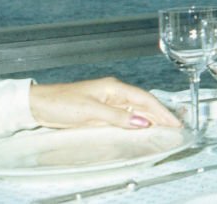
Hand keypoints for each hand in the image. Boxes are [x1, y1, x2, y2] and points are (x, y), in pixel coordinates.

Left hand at [29, 76, 180, 129]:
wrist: (40, 104)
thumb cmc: (62, 103)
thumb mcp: (91, 111)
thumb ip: (118, 117)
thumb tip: (142, 121)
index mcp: (114, 88)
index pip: (145, 99)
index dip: (161, 111)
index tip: (174, 122)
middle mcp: (114, 92)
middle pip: (144, 103)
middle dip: (161, 114)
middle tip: (176, 127)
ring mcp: (108, 101)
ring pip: (136, 109)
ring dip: (151, 118)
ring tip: (165, 128)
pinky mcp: (102, 110)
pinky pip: (126, 115)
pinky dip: (138, 121)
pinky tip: (143, 126)